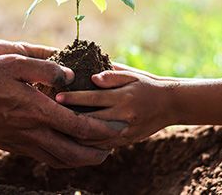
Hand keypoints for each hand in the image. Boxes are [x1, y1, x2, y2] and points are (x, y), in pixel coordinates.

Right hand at [0, 54, 117, 167]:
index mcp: (39, 111)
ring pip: (59, 160)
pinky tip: (64, 151)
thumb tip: (70, 75)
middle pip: (74, 153)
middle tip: (114, 148)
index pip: (80, 127)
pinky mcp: (11, 146)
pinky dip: (60, 159)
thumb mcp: (14, 62)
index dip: (103, 130)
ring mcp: (22, 142)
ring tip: (95, 154)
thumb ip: (46, 68)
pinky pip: (42, 158)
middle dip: (97, 153)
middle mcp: (33, 132)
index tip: (119, 128)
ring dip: (81, 159)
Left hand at [55, 68, 177, 148]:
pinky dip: (88, 143)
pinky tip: (74, 137)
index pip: (93, 98)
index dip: (74, 98)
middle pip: (91, 120)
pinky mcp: (126, 140)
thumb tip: (92, 78)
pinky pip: (103, 145)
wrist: (170, 104)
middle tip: (51, 114)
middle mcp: (124, 115)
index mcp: (123, 97)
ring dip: (75, 134)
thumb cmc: (147, 85)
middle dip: (69, 118)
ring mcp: (125, 130)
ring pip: (95, 137)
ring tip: (58, 128)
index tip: (56, 96)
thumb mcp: (132, 76)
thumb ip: (112, 75)